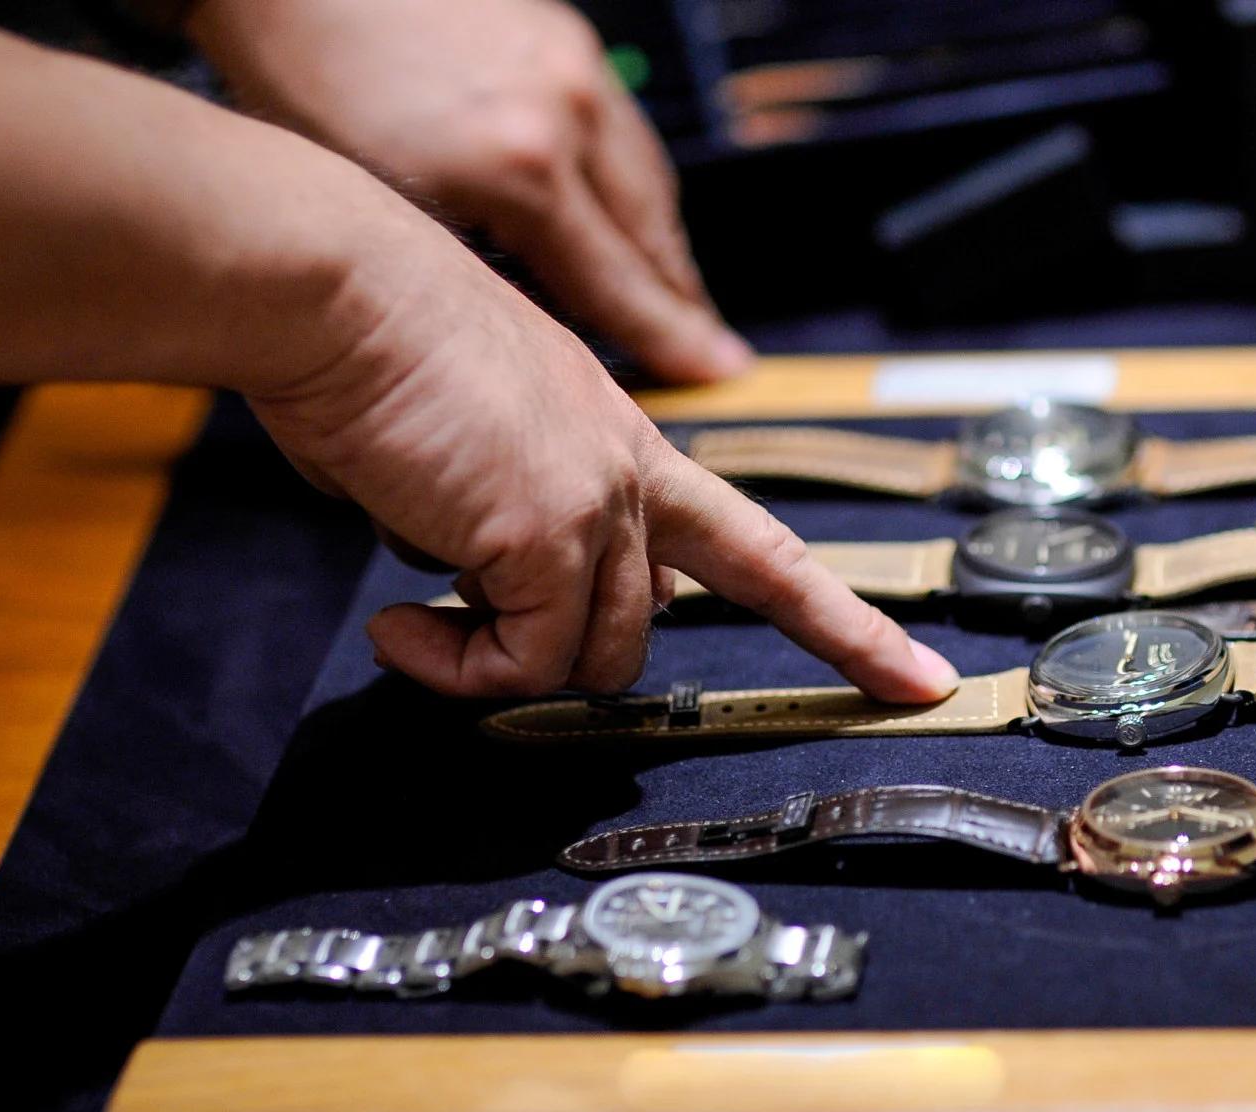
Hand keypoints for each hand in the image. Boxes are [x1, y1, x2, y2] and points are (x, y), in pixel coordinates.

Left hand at [188, 0, 748, 384]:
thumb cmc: (311, 81)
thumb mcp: (382, 212)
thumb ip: (466, 276)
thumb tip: (522, 337)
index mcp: (516, 167)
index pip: (616, 282)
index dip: (667, 337)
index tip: (715, 372)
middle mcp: (564, 113)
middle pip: (653, 233)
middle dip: (681, 298)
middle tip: (710, 350)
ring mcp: (573, 68)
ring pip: (648, 179)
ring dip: (662, 242)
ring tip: (672, 294)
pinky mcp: (568, 37)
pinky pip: (624, 131)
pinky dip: (631, 183)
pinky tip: (624, 213)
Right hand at [251, 191, 959, 703]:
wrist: (337, 291)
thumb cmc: (380, 351)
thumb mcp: (479, 441)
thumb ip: (515, 518)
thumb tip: (489, 593)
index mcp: (630, 443)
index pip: (761, 549)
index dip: (843, 622)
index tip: (917, 677)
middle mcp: (636, 473)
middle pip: (652, 626)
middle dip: (559, 656)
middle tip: (462, 648)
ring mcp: (604, 503)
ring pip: (590, 659)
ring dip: (492, 662)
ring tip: (415, 622)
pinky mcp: (549, 534)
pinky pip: (520, 662)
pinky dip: (455, 668)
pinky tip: (398, 627)